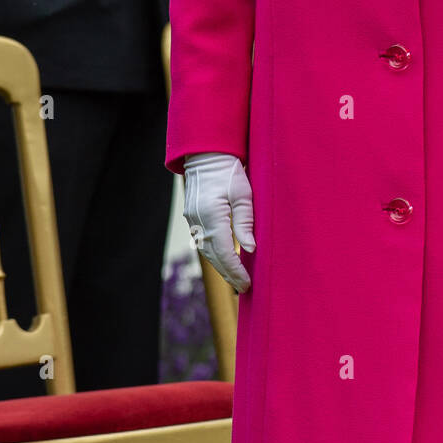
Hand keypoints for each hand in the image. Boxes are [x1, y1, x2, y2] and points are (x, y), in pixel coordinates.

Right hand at [183, 151, 254, 292]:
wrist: (207, 155)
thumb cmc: (228, 171)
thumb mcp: (243, 194)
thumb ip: (245, 222)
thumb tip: (250, 249)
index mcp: (212, 216)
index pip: (224, 252)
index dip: (236, 270)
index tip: (247, 283)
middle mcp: (199, 222)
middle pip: (214, 257)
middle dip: (229, 274)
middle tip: (244, 288)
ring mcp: (193, 220)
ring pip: (207, 251)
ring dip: (221, 267)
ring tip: (236, 279)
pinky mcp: (193, 218)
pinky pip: (203, 242)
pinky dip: (214, 254)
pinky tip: (224, 260)